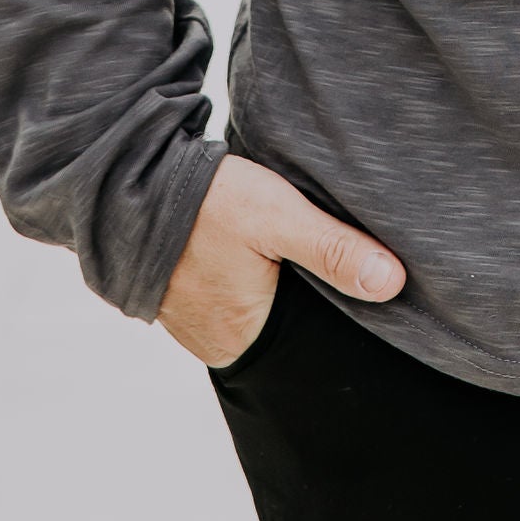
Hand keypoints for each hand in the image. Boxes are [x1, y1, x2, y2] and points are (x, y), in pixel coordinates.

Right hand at [157, 155, 406, 368]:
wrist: (127, 177)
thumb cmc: (204, 201)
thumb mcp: (278, 216)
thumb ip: (334, 249)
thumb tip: (392, 283)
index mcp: (238, 337)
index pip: (302, 342)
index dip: (329, 319)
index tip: (353, 293)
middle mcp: (212, 339)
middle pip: (279, 329)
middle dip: (303, 304)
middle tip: (323, 266)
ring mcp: (190, 318)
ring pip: (253, 310)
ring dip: (271, 287)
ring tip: (290, 255)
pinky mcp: (179, 291)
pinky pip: (225, 293)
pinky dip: (243, 276)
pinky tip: (255, 250)